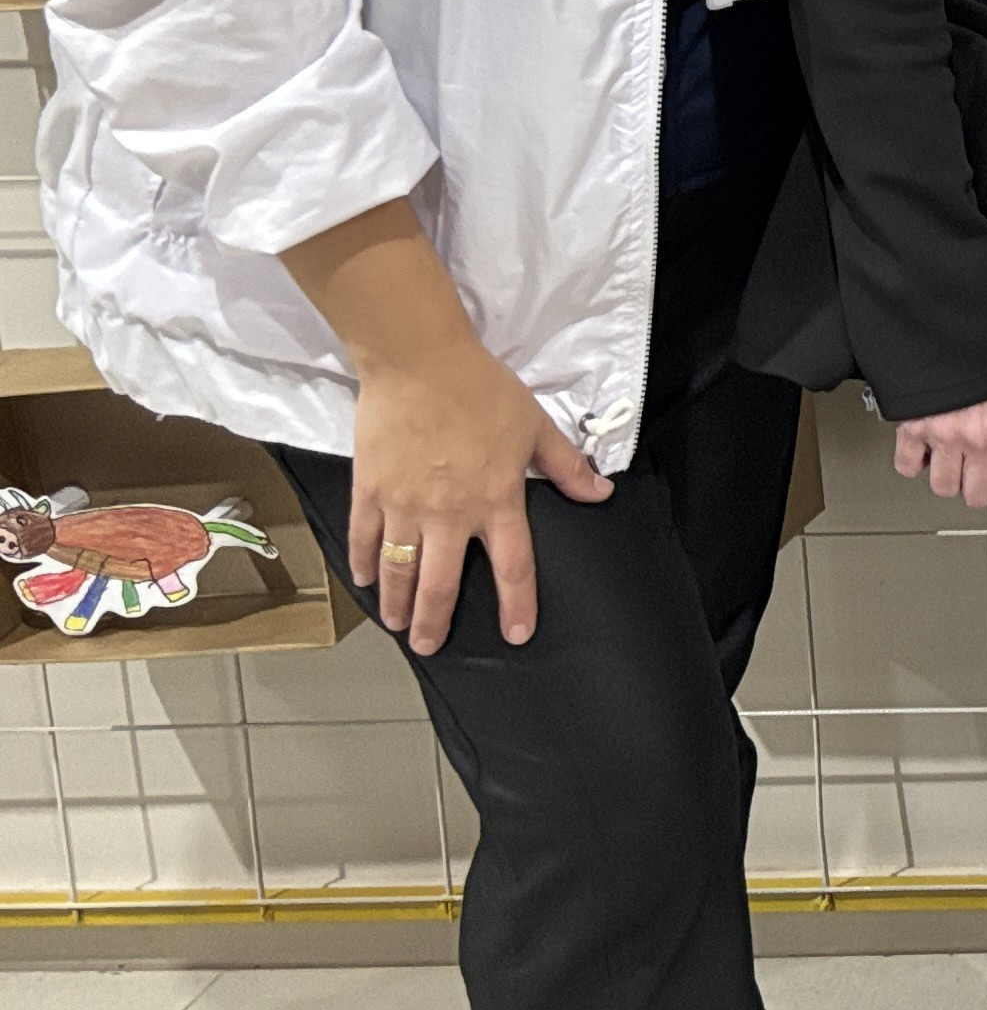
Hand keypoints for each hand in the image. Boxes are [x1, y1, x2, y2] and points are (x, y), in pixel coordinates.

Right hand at [347, 341, 611, 653]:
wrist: (420, 362)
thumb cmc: (482, 391)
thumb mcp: (536, 426)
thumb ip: (566, 466)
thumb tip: (600, 493)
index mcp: (496, 500)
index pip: (513, 566)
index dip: (517, 604)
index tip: (517, 634)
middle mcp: (450, 513)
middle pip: (441, 585)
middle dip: (435, 622)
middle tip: (429, 647)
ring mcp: (405, 505)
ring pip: (398, 570)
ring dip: (396, 604)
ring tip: (398, 626)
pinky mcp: (370, 490)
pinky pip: (363, 538)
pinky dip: (362, 564)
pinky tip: (364, 581)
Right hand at [890, 379, 986, 508]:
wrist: (953, 323)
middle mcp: (980, 438)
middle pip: (976, 496)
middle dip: (976, 486)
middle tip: (975, 470)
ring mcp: (944, 435)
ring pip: (942, 487)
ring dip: (945, 475)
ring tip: (950, 457)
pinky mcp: (912, 427)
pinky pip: (906, 466)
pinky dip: (912, 461)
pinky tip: (923, 447)